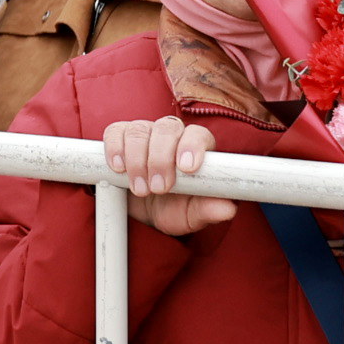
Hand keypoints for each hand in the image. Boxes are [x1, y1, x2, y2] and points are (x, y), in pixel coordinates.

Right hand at [102, 115, 237, 237]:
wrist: (143, 212)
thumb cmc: (174, 209)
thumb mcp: (191, 215)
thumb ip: (208, 210)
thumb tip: (228, 209)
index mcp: (196, 147)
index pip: (198, 134)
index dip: (192, 146)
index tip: (186, 168)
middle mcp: (171, 135)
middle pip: (167, 128)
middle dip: (161, 159)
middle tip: (158, 188)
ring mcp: (145, 132)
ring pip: (139, 130)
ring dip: (137, 160)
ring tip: (140, 189)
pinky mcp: (120, 136)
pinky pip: (115, 132)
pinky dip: (115, 148)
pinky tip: (118, 168)